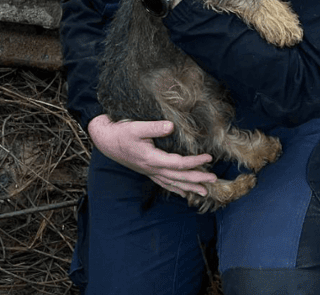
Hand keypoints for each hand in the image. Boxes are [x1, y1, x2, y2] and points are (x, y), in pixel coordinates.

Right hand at [87, 114, 216, 196]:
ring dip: (189, 187)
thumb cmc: (120, 132)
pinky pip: (164, 183)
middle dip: (198, 179)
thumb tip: (171, 126)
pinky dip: (176, 188)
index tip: (209, 158)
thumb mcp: (136, 127)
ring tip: (205, 192)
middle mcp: (152, 169)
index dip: (195, 162)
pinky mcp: (148, 171)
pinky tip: (184, 193)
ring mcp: (150, 172)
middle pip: (179, 177)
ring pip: (173, 183)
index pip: (179, 163)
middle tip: (214, 180)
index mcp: (152, 159)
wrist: (105, 140)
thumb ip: (154, 127)